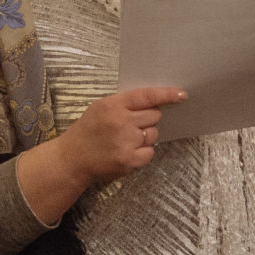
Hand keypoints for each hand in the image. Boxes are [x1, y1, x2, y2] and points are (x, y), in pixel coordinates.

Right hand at [15, 87, 186, 225]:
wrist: (72, 158)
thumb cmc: (88, 130)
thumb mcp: (101, 107)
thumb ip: (125, 103)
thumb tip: (155, 102)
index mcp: (113, 105)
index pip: (147, 96)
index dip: (167, 94)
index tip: (182, 94)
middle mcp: (121, 122)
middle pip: (154, 116)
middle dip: (147, 120)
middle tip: (130, 125)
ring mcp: (126, 142)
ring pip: (154, 134)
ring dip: (145, 136)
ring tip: (125, 140)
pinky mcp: (129, 161)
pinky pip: (150, 152)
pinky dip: (142, 152)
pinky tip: (126, 151)